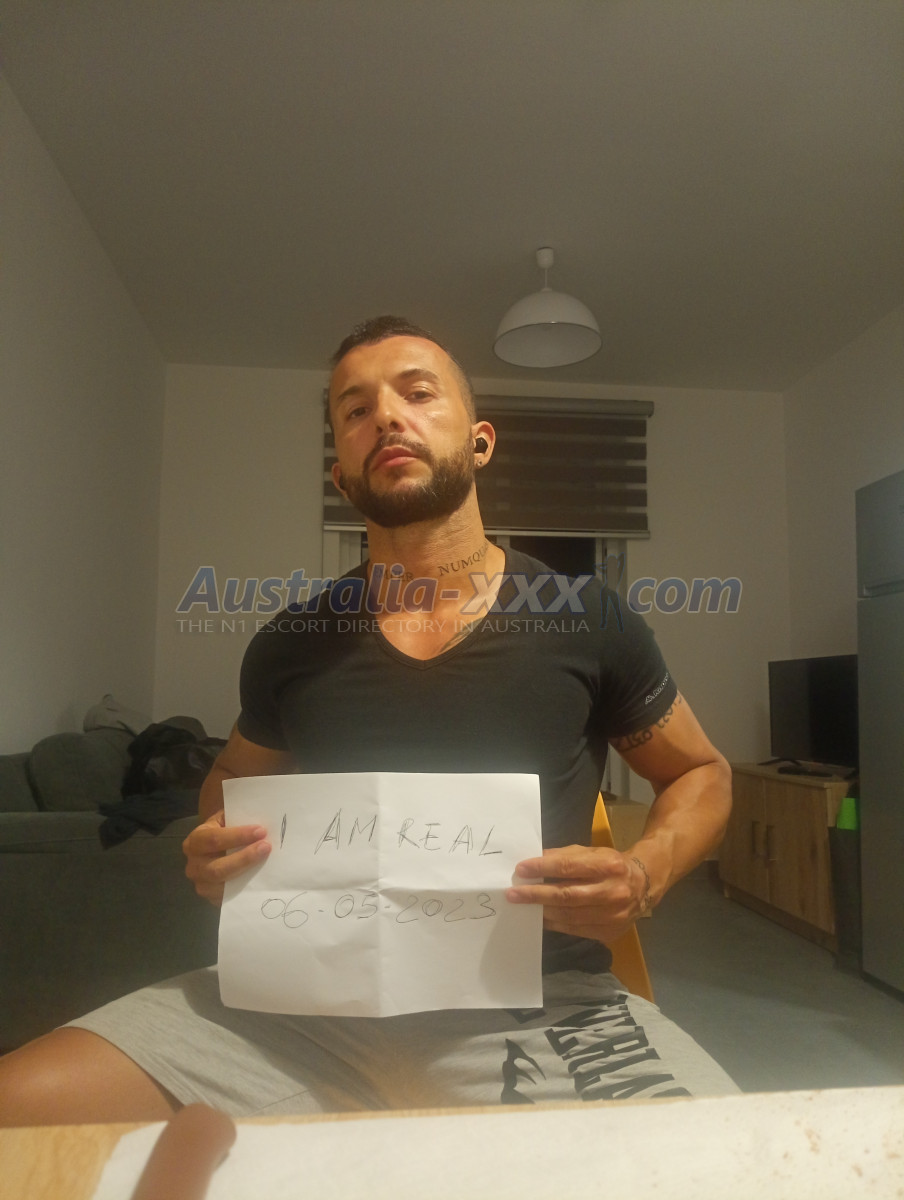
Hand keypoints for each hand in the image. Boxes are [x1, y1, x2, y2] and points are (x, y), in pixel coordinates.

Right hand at [182, 810, 270, 905]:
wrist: (217, 847)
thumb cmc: (225, 830)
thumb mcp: (227, 818)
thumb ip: (238, 818)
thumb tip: (261, 819)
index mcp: (195, 841)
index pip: (213, 839)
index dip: (238, 836)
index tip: (261, 831)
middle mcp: (193, 865)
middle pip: (217, 868)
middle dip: (244, 858)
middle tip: (266, 847)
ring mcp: (201, 884)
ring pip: (222, 885)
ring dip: (245, 873)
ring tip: (265, 862)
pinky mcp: (212, 898)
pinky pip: (227, 897)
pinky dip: (244, 889)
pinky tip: (259, 878)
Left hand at [506, 844, 649, 943]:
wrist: (643, 886)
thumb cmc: (611, 865)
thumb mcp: (591, 853)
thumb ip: (564, 856)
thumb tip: (534, 861)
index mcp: (608, 866)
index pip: (569, 867)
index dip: (543, 868)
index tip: (521, 869)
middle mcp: (612, 892)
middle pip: (567, 895)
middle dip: (536, 895)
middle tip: (513, 894)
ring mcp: (612, 916)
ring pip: (569, 916)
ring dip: (542, 911)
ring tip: (522, 907)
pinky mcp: (608, 932)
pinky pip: (575, 930)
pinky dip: (555, 924)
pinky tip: (542, 918)